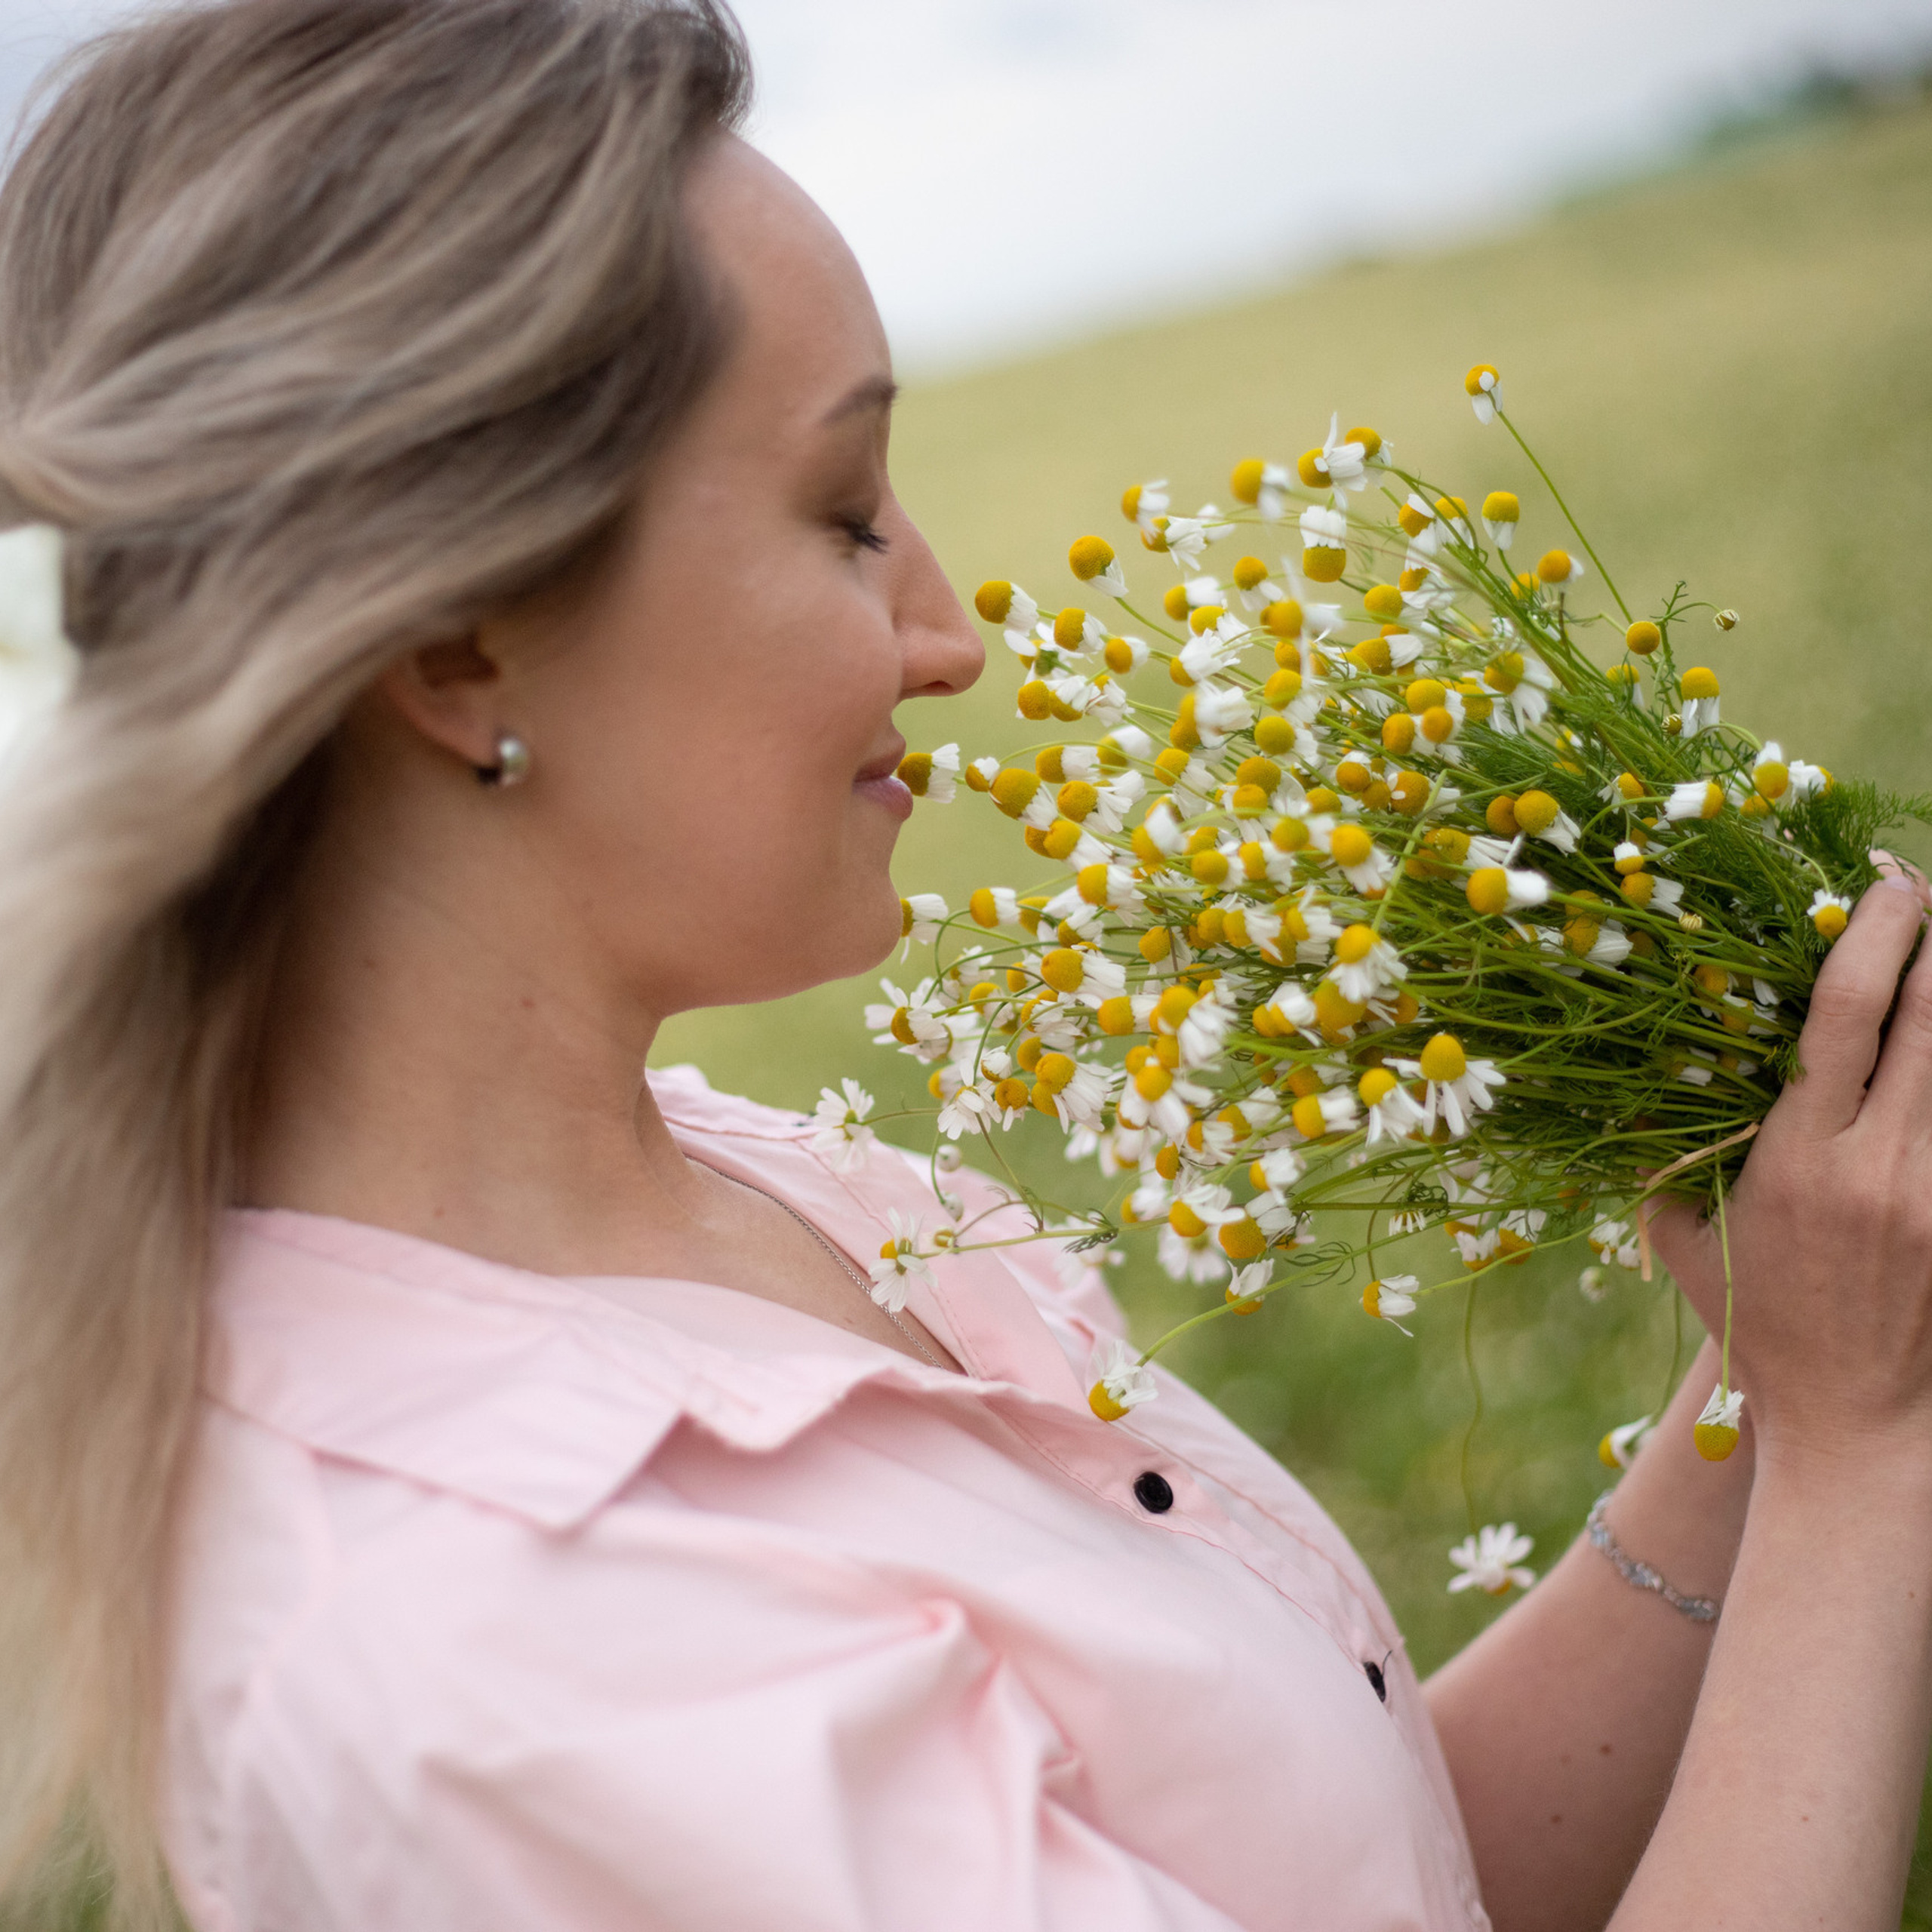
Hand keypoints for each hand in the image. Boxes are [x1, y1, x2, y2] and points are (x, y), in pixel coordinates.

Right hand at [1648, 865, 1931, 1463]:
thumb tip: (1643, 1113)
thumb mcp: (1690, 1251)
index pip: (1845, 1017)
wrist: (1853, 1428)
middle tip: (1921, 893)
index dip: (1870, 937)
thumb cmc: (1760, 1332)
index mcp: (1798, 1161)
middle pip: (1929, 1021)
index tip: (1882, 886)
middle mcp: (1879, 1166)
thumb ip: (1667, 1176)